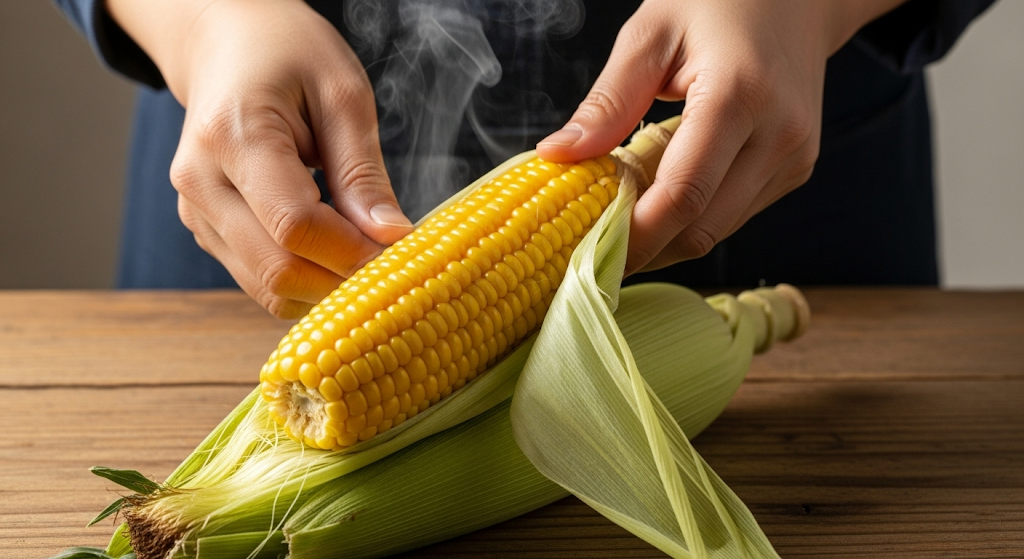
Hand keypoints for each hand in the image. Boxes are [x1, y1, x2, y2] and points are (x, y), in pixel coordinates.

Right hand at [107, 0, 412, 317]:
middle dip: (343, 278)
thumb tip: (391, 238)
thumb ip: (362, 172)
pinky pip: (260, 280)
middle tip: (391, 263)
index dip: (354, 251)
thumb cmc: (288, 56)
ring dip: (326, 287)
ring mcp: (196, 212)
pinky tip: (334, 251)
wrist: (227, 45)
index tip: (400, 248)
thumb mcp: (342, 95)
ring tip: (364, 254)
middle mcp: (201, 183)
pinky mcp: (206, 230)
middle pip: (278, 270)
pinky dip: (305, 281)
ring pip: (268, 288)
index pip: (295, 226)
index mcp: (232, 135)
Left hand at [537, 0, 904, 274]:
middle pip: (702, 228)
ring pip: (719, 231)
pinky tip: (661, 199)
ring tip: (622, 221)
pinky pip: (734, 215)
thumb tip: (557, 156)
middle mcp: (779, 136)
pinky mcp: (796, 169)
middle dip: (645, 250)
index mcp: (740, 96)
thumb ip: (607, 102)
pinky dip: (692, 219)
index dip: (633, 237)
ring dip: (666, 238)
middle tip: (593, 251)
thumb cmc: (717, 1)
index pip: (682, 195)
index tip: (587, 255)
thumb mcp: (650, 34)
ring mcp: (795, 158)